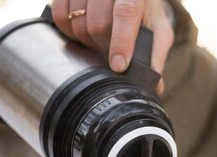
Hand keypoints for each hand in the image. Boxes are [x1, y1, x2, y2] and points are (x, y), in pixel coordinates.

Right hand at [51, 0, 174, 93]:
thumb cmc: (144, 9)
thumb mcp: (157, 28)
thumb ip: (156, 54)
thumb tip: (155, 86)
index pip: (126, 12)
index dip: (121, 41)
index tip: (118, 65)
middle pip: (98, 24)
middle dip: (102, 45)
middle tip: (109, 49)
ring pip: (77, 21)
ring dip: (86, 39)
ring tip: (98, 39)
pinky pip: (59, 15)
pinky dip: (68, 30)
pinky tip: (81, 31)